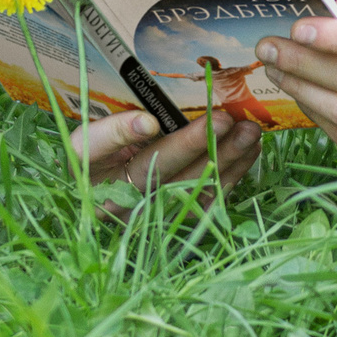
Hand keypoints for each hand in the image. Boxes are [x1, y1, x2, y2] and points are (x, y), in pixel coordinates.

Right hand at [69, 110, 262, 218]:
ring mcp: (163, 216)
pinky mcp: (182, 217)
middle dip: (212, 149)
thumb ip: (111, 133)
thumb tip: (146, 124)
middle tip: (236, 123)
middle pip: (182, 180)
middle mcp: (140, 210)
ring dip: (231, 161)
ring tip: (251, 134)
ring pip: (203, 191)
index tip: (211, 119)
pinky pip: (211, 200)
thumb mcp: (84, 143)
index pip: (150, 166)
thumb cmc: (90, 160)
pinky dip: (233, 175)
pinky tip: (250, 153)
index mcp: (112, 191)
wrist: (93, 186)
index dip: (181, 144)